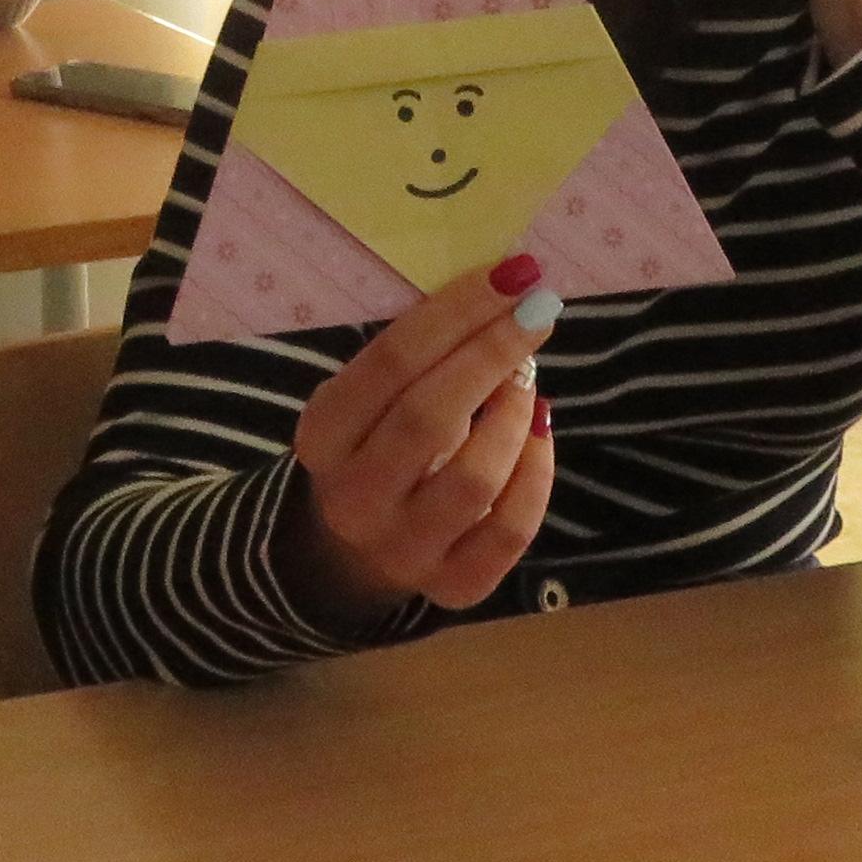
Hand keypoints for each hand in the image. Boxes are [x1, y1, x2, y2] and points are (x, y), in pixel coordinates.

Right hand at [273, 256, 563, 628]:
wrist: (350, 549)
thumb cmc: (374, 443)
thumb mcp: (369, 398)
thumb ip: (419, 355)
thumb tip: (503, 292)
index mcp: (323, 435)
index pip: (390, 364)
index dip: (456, 313)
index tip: (511, 274)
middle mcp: (354, 497)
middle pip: (429, 417)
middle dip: (493, 353)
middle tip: (538, 309)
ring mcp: (403, 549)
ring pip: (474, 479)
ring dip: (514, 416)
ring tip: (528, 382)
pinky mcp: (453, 587)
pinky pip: (510, 530)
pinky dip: (537, 473)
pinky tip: (539, 432)